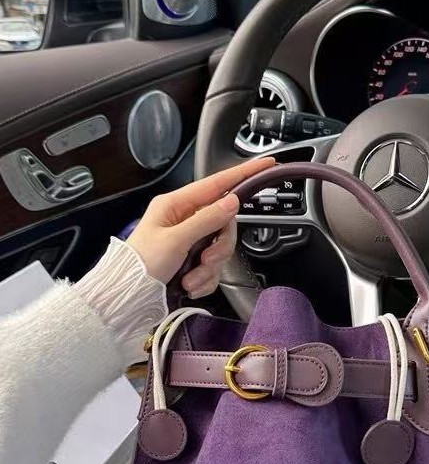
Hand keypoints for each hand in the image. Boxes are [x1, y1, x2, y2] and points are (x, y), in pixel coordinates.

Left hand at [128, 156, 274, 297]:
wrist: (128, 299)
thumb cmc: (139, 266)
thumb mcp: (175, 240)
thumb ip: (206, 220)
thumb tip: (231, 203)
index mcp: (175, 206)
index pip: (216, 184)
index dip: (242, 174)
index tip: (265, 164)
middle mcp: (184, 221)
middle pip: (223, 224)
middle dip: (219, 247)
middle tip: (207, 259)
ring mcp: (189, 243)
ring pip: (219, 250)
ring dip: (208, 270)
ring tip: (190, 279)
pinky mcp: (191, 264)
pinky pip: (212, 270)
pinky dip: (204, 281)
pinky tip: (189, 286)